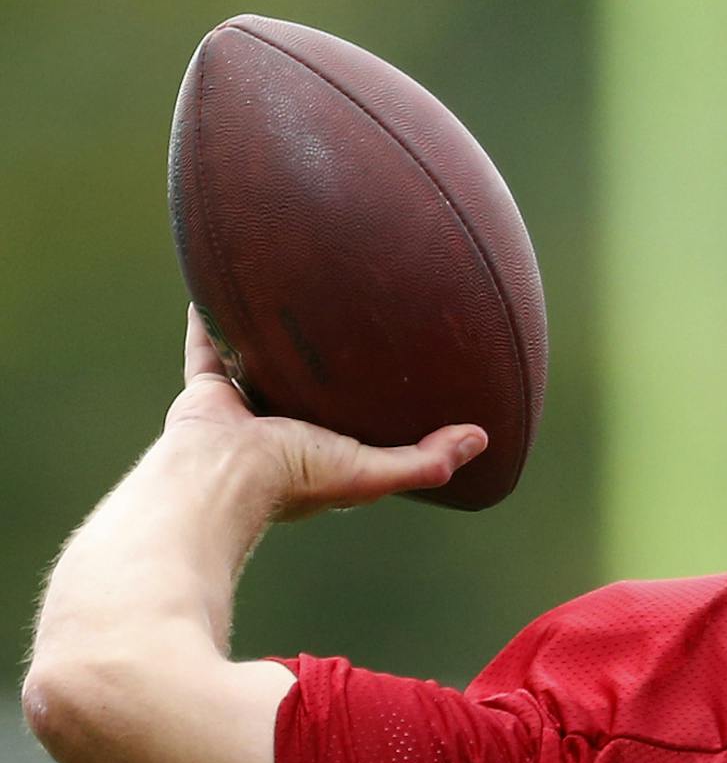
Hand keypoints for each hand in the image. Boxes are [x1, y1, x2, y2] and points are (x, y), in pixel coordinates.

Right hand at [165, 305, 487, 521]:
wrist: (220, 473)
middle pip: (306, 388)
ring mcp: (243, 408)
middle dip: (323, 363)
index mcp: (320, 453)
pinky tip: (224, 284)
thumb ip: (427, 460)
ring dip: (272, 337)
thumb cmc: (296, 478)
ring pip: (259, 363)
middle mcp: (282, 430)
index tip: (400, 373)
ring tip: (291, 298)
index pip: (355, 424)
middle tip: (347, 321)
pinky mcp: (207, 388)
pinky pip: (209, 345)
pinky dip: (212, 319)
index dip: (376, 403)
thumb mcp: (373, 472)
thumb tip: (482, 438)